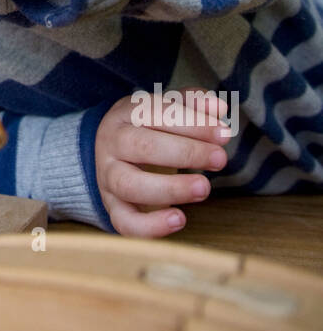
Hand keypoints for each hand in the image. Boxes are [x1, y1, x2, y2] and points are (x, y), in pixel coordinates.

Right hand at [95, 88, 229, 236]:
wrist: (110, 152)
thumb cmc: (148, 128)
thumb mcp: (166, 108)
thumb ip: (193, 104)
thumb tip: (218, 107)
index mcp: (125, 114)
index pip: (156, 113)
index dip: (192, 123)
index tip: (223, 134)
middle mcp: (112, 144)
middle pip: (142, 147)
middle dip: (186, 153)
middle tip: (220, 159)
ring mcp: (108, 177)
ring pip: (129, 185)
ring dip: (170, 188)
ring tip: (203, 188)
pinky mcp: (112, 207)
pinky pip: (125, 222)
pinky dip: (150, 226)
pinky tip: (179, 220)